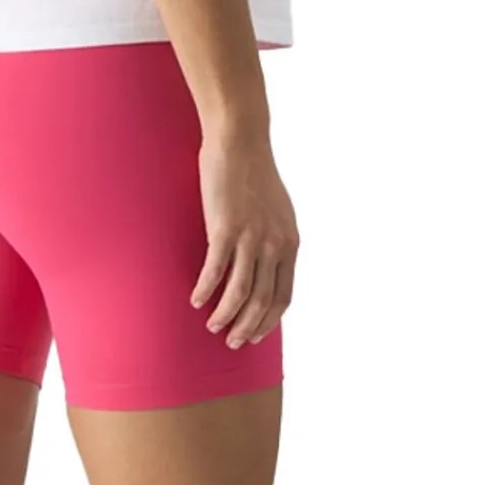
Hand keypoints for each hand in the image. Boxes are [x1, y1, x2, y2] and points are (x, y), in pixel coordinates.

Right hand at [190, 131, 298, 347]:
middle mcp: (274, 245)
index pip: (283, 297)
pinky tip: (195, 300)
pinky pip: (215, 272)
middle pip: (261, 302)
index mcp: (289, 243)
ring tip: (212, 326)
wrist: (240, 143)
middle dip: (246, 328)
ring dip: (225, 316)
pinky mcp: (225, 230)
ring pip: (239, 293)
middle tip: (231, 341)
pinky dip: (205, 291)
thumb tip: (265, 266)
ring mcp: (251, 238)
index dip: (268, 322)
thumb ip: (274, 241)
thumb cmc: (254, 176)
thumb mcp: (277, 213)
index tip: (255, 336)